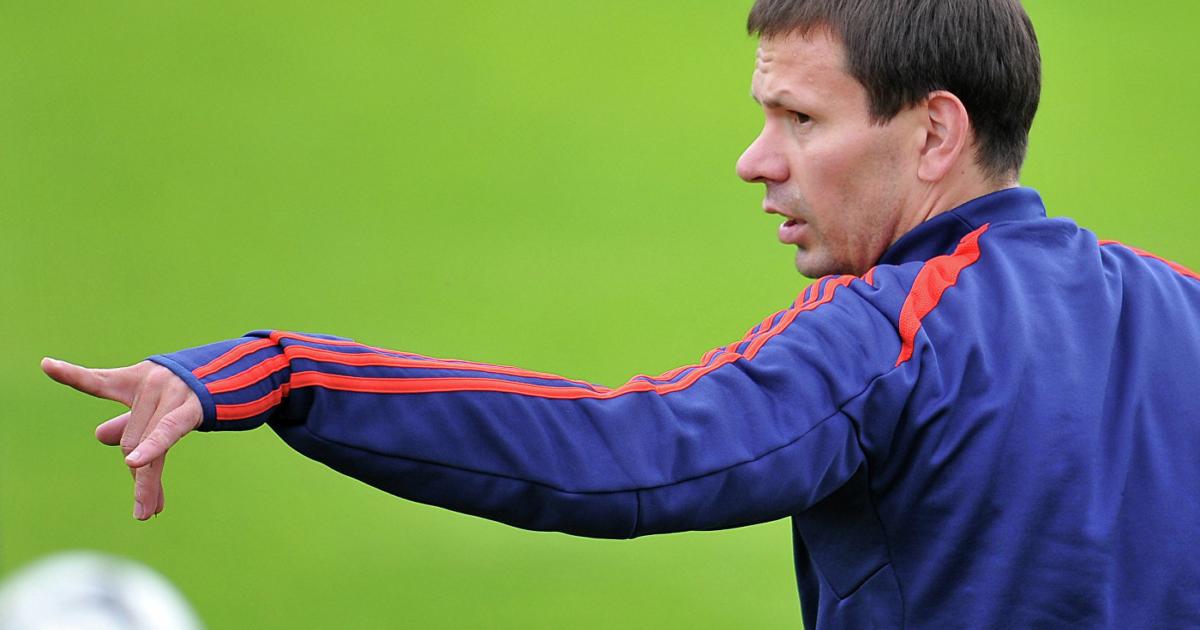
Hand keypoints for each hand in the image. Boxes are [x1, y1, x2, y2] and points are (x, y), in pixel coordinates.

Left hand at [41, 358, 201, 519]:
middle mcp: (151, 383)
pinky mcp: (193, 405)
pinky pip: (166, 433)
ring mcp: (171, 392)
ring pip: (145, 446)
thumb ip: (131, 420)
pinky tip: (135, 464)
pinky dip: (150, 450)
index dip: (71, 375)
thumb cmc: (205, 390)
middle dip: (136, 470)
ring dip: (146, 482)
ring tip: (145, 514)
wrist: (249, 373)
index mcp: (139, 380)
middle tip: (146, 503)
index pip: (97, 381)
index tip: (46, 366)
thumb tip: (99, 437)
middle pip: (129, 438)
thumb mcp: (164, 403)